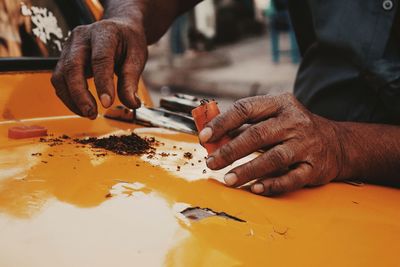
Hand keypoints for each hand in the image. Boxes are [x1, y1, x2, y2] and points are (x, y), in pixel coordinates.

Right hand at [51, 19, 146, 118]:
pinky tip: (82, 107)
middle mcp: (81, 37)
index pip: (100, 59)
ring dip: (72, 99)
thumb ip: (131, 80)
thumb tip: (131, 103)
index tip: (107, 104)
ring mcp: (69, 47)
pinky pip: (60, 81)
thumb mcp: (137, 57)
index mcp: (104, 33)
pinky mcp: (63, 59)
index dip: (102, 83)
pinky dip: (69, 97)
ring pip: (60, 76)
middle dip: (80, 95)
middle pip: (72, 67)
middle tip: (92, 113)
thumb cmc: (127, 41)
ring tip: (89, 113)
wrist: (118, 29)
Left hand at [199, 94, 343, 195]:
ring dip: (248, 170)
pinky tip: (255, 188)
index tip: (204, 136)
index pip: (246, 109)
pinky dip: (272, 184)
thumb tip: (213, 138)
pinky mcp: (314, 166)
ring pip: (273, 158)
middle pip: (257, 135)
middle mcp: (294, 122)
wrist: (337, 143)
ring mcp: (306, 144)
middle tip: (211, 162)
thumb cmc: (295, 128)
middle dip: (230, 150)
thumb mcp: (274, 116)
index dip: (223, 123)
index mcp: (280, 104)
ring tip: (228, 179)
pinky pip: (291, 178)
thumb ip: (245, 125)